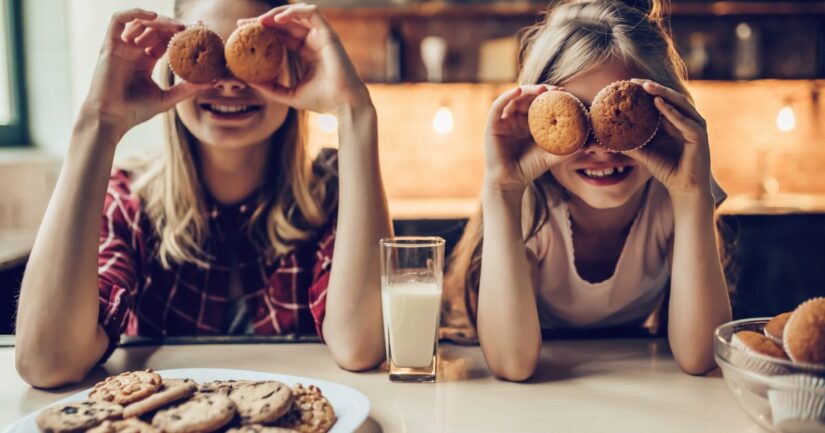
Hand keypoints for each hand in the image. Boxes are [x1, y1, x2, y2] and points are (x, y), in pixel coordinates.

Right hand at [82, 9, 206, 137]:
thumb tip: (213, 82)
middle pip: (154, 29)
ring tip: (177, 27)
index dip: (181, 33)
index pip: (165, 40)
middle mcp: (133, 51)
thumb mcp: (167, 98)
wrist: (111, 118)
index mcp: (145, 61)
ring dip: (159, 21)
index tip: (199, 29)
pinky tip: (153, 17)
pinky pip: (117, 20)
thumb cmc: (135, 111)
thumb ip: (187, 89)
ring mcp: (121, 47)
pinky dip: (134, 13)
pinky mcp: (109, 45)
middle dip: (173, 25)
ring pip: (140, 23)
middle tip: (190, 27)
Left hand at [238, 4, 370, 114]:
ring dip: (276, 13)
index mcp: (306, 52)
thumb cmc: (321, 101)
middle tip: (243, 24)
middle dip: (263, 20)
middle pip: (285, 22)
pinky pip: (311, 13)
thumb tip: (248, 81)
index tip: (243, 34)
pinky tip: (277, 20)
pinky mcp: (329, 33)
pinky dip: (294, 11)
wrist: (343, 105)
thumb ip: (270, 87)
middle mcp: (314, 41)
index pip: (281, 35)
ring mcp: (322, 36)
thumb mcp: (288, 95)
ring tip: (259, 21)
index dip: (263, 32)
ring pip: (297, 13)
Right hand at [484, 85, 575, 189]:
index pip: (539, 103)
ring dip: (527, 90)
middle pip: (527, 96)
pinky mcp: (492, 124)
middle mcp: (515, 118)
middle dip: (541, 90)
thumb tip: (587, 142)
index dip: (551, 95)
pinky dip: (507, 96)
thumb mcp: (552, 155)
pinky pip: (498, 106)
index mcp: (528, 122)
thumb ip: (567, 148)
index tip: (564, 92)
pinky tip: (518, 90)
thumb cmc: (530, 168)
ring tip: (542, 89)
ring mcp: (503, 120)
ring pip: (514, 97)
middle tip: (555, 89)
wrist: (511, 181)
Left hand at [625, 80, 711, 200]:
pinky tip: (658, 103)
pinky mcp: (699, 136)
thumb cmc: (666, 169)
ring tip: (646, 86)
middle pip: (670, 97)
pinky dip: (671, 111)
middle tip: (634, 81)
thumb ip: (630, 144)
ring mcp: (695, 126)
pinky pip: (684, 120)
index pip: (662, 99)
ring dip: (662, 93)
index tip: (628, 84)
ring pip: (679, 103)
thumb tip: (607, 140)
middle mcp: (687, 120)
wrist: (682, 188)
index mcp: (676, 121)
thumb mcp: (644, 153)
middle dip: (653, 87)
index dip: (647, 90)